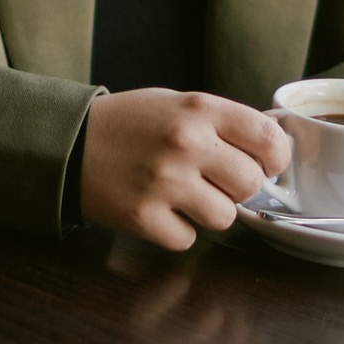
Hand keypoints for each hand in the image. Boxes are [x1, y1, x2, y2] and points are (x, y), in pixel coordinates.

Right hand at [79, 87, 290, 251]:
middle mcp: (186, 143)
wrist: (69, 144)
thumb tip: (274, 143)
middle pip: (250, 184)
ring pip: (224, 218)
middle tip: (213, 179)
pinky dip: (177, 229)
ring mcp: (164, 182)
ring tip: (183, 194)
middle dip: (237, 186)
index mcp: (199, 109)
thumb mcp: (178, 104)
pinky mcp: (144, 217)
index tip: (265, 163)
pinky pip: (187, 239)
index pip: (268, 138)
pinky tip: (159, 209)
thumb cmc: (130, 124)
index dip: (275, 157)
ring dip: (209, 211)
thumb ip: (224, 122)